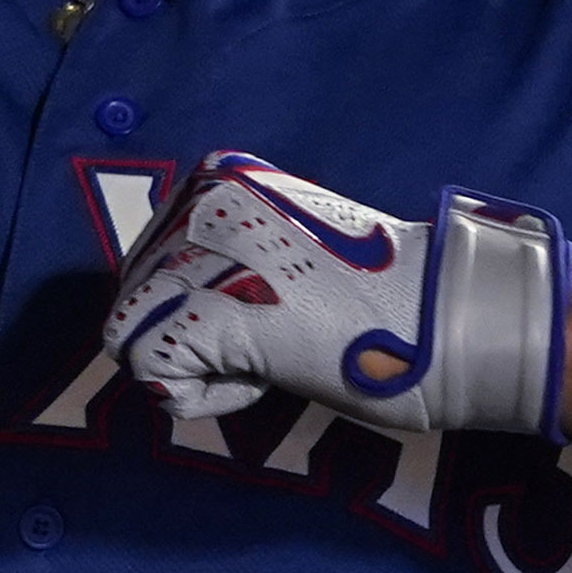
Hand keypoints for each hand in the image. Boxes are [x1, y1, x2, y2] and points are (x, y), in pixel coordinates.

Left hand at [106, 153, 571, 440]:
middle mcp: (193, 198)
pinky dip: (205, 396)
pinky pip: (151, 376)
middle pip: (137, 297)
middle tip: (276, 337)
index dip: (202, 306)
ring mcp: (191, 249)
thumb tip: (171, 295)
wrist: (437, 317)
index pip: (155, 262)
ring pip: (134, 337)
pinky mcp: (197, 306)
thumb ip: (226, 256)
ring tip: (272, 351)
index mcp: (216, 176)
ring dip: (201, 366)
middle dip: (194, 336)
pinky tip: (267, 372)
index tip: (273, 311)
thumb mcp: (284, 250)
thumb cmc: (374, 299)